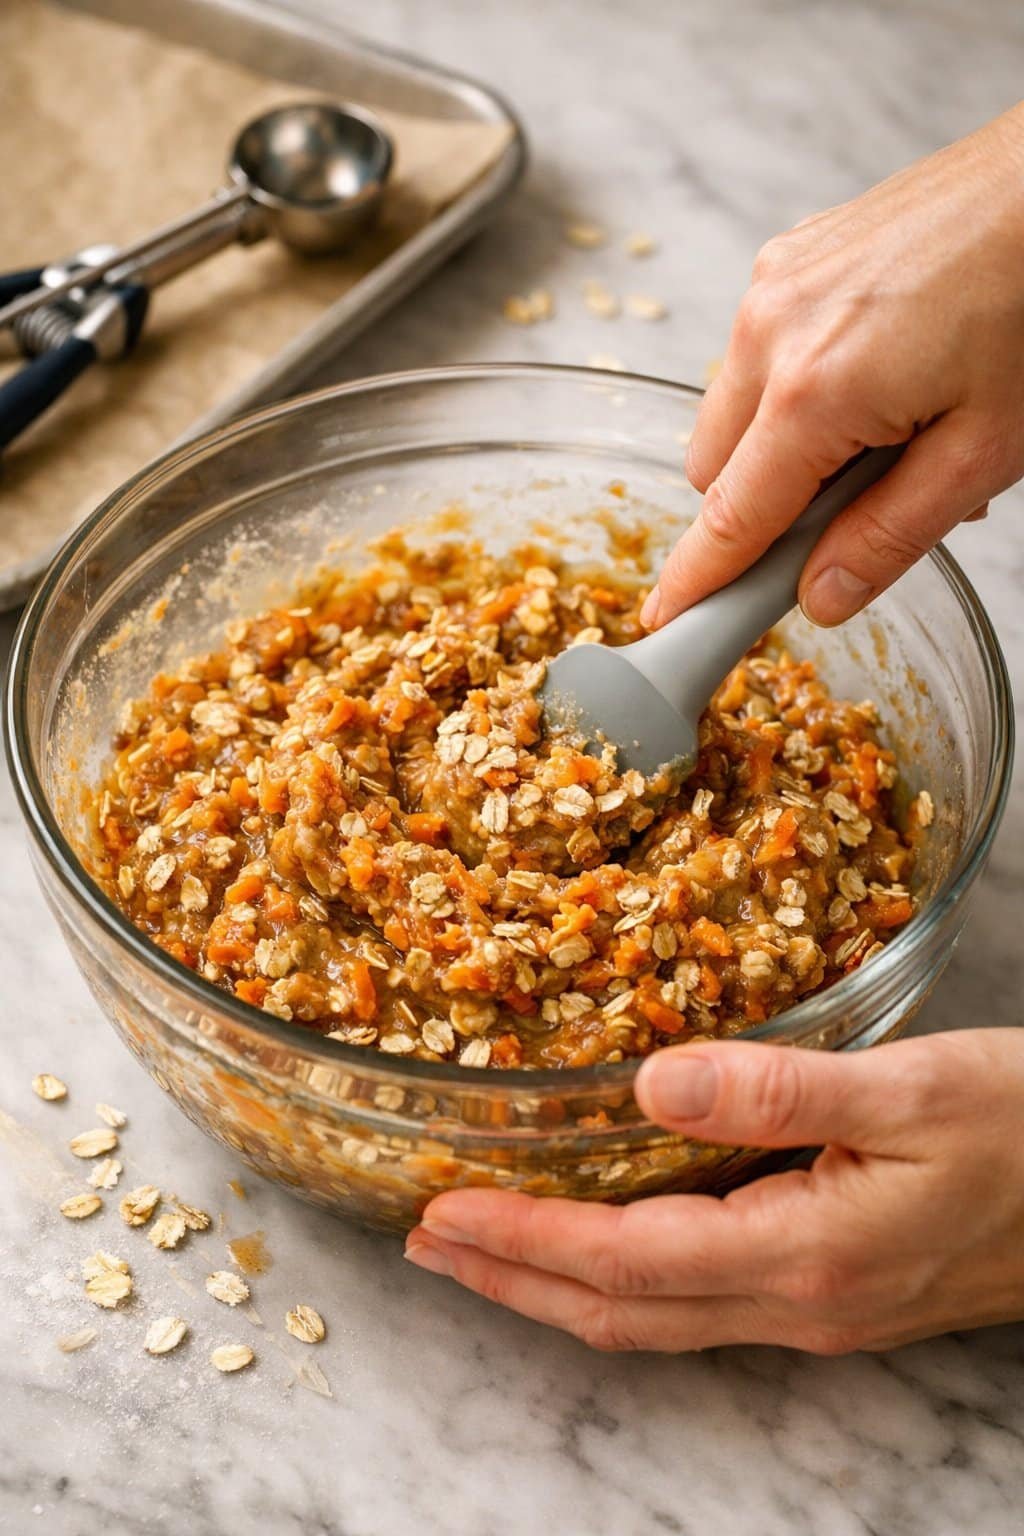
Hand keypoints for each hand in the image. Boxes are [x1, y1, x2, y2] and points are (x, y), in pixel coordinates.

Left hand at [406, 1030, 1023, 1351]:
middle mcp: (796, 1304)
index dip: (523, 1240)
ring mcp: (815, 1313)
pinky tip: (605, 1245)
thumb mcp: (912, 1091)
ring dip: (556, 1286)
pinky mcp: (833, 1295)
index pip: (623, 1263)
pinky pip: (696, 1304)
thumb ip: (779, 1089)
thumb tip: (650, 1085)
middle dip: (512, 1280)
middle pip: (618, 1314)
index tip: (442, 1213)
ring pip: (653, 1319)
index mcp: (804, 1257)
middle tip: (426, 1246)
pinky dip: (621, 1281)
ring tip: (486, 1250)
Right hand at [641, 104, 1023, 630]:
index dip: (697, 583)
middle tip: (857, 508)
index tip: (666, 622)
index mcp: (813, 389)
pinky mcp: (789, 257)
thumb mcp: (984, 449)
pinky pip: (759, 356)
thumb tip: (819, 596)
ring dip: (784, 448)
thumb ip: (890, 536)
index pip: (730, 519)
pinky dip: (796, 391)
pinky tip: (879, 377)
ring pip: (734, 414)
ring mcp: (774, 285)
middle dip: (764, 509)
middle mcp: (771, 330)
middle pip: (716, 472)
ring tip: (888, 430)